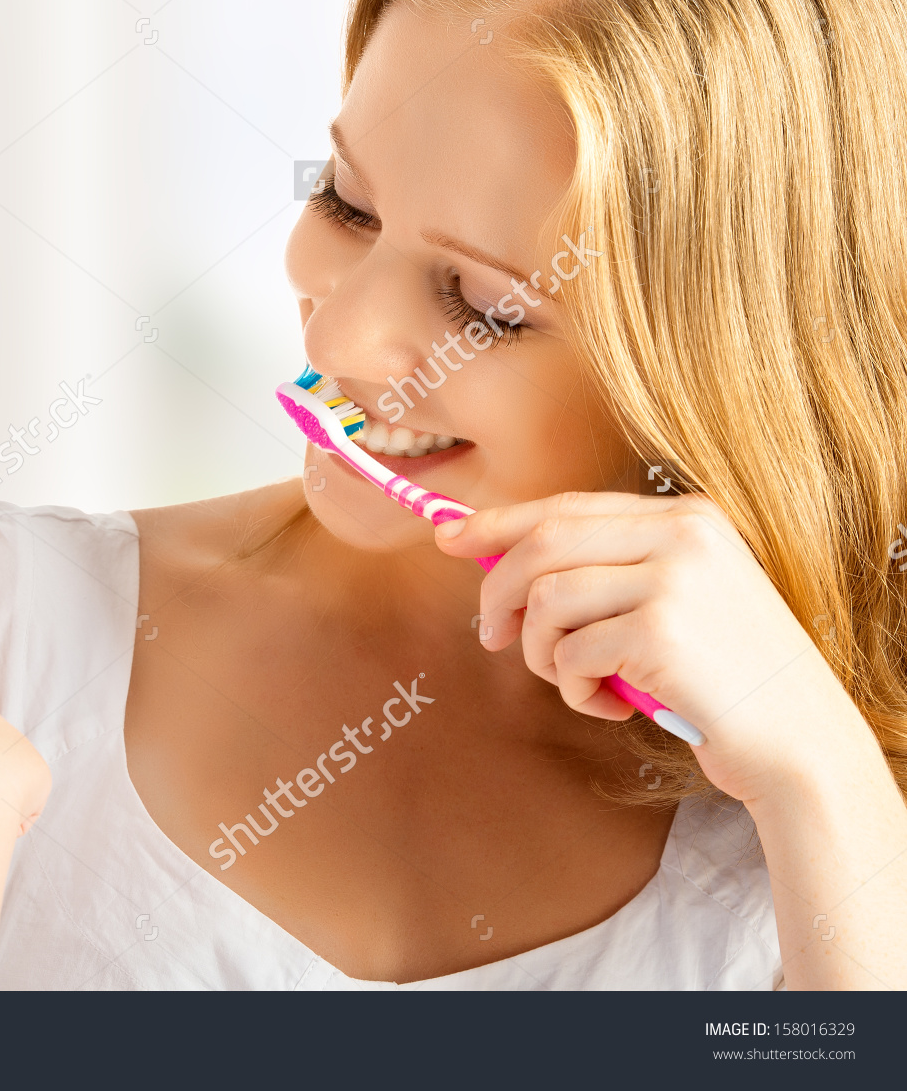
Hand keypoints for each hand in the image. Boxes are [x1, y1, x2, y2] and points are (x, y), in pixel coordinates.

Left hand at [434, 491, 872, 804]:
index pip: (568, 507)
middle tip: (492, 638)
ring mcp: (674, 579)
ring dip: (541, 653)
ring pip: (547, 599)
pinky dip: (574, 689)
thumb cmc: (720, 676)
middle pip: (544, 543)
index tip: (449, 536)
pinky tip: (610, 705)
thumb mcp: (671, 601)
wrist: (798, 739)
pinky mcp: (661, 631)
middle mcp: (682, 535)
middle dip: (498, 591)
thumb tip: (492, 556)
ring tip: (575, 681)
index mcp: (686, 517)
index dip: (498, 522)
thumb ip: (603, 571)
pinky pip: (570, 654)